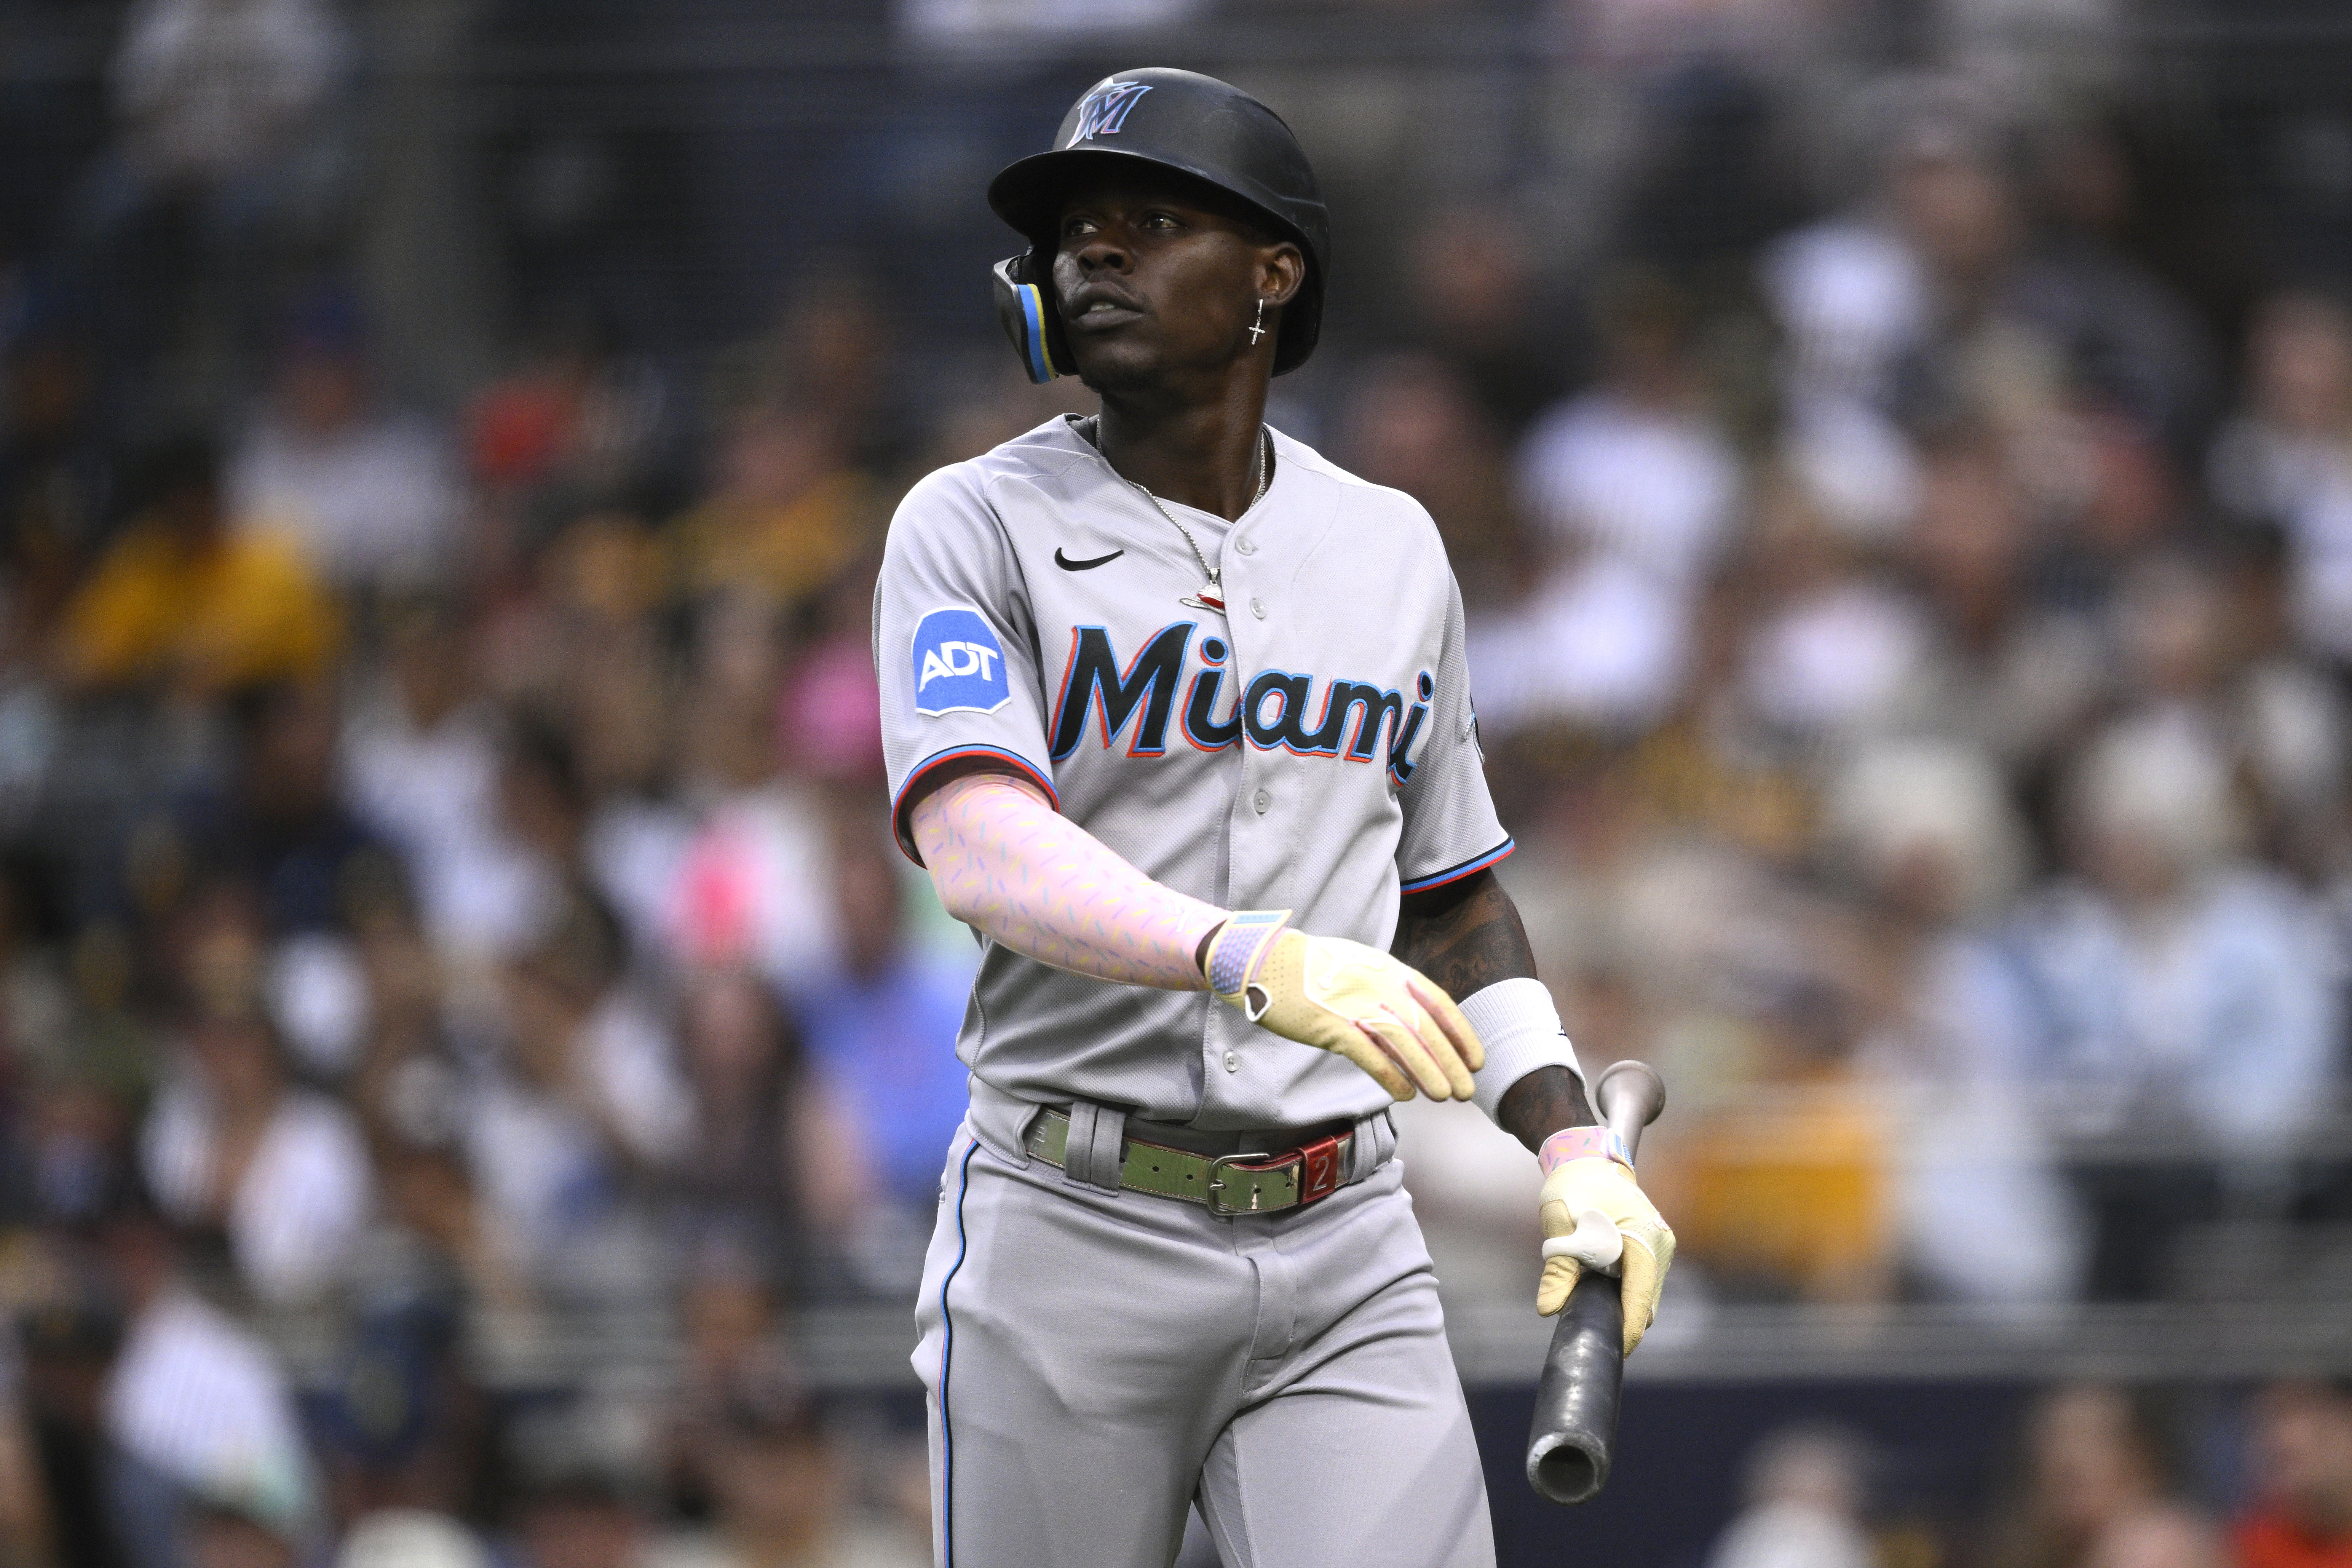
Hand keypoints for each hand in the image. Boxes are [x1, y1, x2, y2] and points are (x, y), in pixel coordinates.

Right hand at [1206, 917, 1482, 1100]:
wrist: (1267, 960)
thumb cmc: (1313, 966)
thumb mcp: (1361, 965)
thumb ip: (1388, 987)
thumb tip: (1413, 1016)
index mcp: (1390, 970)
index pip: (1438, 1003)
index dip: (1461, 1034)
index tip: (1476, 1059)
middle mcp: (1379, 985)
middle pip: (1426, 1029)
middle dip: (1451, 1062)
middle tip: (1467, 1090)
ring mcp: (1355, 1005)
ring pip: (1404, 1043)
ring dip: (1427, 1072)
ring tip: (1443, 1096)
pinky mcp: (1331, 1025)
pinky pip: (1369, 1054)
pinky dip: (1390, 1075)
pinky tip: (1405, 1093)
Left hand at [1536, 1138, 1673, 1354]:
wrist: (1586, 1158)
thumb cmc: (1573, 1185)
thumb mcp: (1559, 1223)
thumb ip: (1558, 1268)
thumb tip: (1548, 1309)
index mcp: (1644, 1237)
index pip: (1641, 1297)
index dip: (1628, 1329)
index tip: (1611, 1350)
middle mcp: (1660, 1244)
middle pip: (1646, 1301)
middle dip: (1622, 1321)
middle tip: (1589, 1332)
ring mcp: (1659, 1246)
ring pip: (1644, 1294)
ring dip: (1620, 1305)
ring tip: (1586, 1307)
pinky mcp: (1651, 1248)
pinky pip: (1640, 1282)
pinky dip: (1622, 1292)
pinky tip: (1596, 1290)